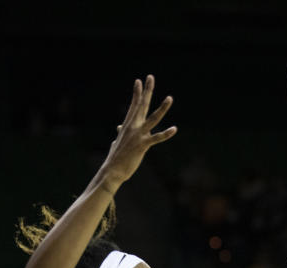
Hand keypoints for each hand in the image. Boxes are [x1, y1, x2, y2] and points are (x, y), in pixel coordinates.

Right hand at [99, 75, 177, 189]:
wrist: (112, 171)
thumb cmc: (115, 158)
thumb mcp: (118, 142)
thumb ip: (120, 133)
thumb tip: (118, 128)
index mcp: (127, 126)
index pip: (133, 106)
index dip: (137, 93)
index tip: (139, 81)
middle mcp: (132, 127)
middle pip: (141, 105)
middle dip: (147, 91)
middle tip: (150, 77)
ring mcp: (138, 135)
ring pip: (152, 118)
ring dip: (162, 108)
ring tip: (170, 98)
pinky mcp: (142, 145)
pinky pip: (156, 138)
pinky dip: (166, 134)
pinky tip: (174, 129)